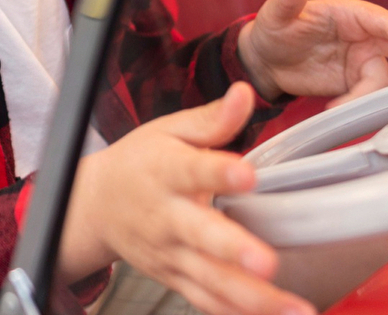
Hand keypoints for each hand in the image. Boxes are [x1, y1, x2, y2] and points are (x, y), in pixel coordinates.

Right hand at [58, 84, 315, 314]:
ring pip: (210, 280)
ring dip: (252, 298)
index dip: (219, 172)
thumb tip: (244, 94)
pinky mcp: (174, 279)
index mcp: (165, 172)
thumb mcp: (167, 131)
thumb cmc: (138, 164)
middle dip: (233, 250)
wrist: (93, 206)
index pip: (192, 170)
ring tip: (294, 308)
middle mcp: (167, 217)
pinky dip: (236, 314)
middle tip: (266, 262)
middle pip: (201, 236)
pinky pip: (206, 303)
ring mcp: (170, 254)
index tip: (247, 174)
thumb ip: (211, 120)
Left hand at [239, 0, 387, 106]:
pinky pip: (367, 96)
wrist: (265, 61)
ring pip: (382, 78)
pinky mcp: (355, 82)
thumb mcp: (277, 12)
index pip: (387, 23)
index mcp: (352, 13)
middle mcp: (364, 36)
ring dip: (369, 95)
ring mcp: (361, 60)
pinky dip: (358, 105)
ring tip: (339, 104)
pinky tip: (335, 110)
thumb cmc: (274, 28)